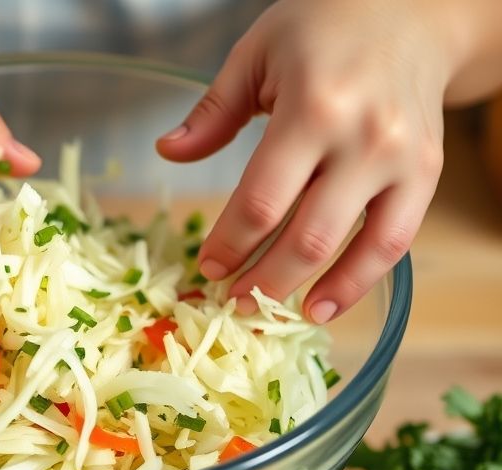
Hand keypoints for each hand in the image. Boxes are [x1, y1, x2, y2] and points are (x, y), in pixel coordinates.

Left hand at [156, 0, 459, 322]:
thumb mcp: (256, 54)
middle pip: (304, 235)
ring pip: (351, 247)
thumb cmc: (323, 27)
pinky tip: (323, 307)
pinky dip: (359, 282)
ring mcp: (401, 160)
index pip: (261, 200)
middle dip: (260, 279)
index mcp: (313, 107)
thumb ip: (213, 112)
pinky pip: (394, 243)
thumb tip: (168, 152)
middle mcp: (363, 139)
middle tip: (228, 301)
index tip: (205, 267)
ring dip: (306, 291)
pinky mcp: (426, 174)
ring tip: (269, 314)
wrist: (412, 12)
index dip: (229, 245)